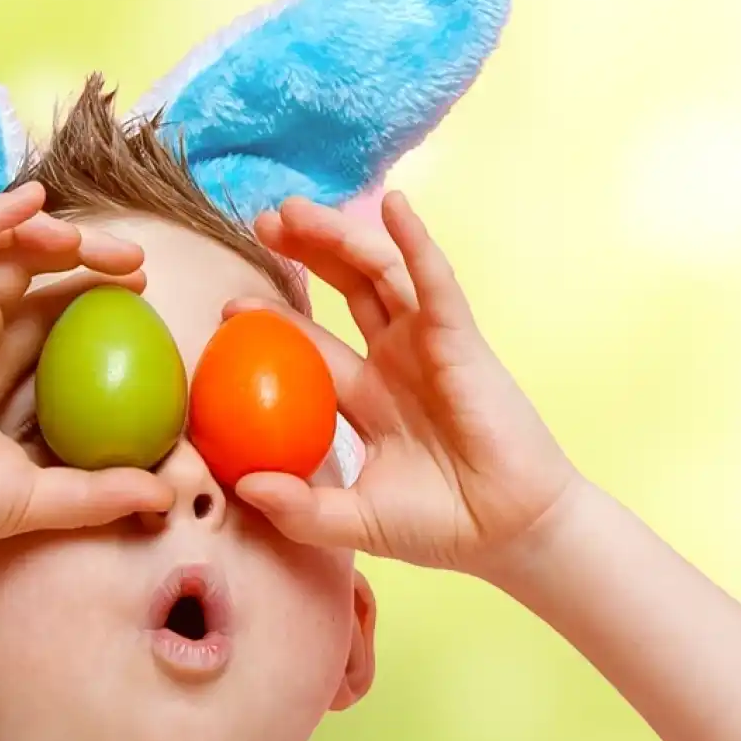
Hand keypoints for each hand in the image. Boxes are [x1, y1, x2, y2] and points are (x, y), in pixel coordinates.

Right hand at [0, 181, 177, 560]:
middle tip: (135, 264)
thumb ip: (100, 492)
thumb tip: (162, 494)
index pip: (44, 312)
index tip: (139, 290)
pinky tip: (31, 201)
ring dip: (43, 229)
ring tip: (87, 242)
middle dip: (85, 253)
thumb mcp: (42, 498)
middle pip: (30, 269)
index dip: (89, 292)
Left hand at [222, 189, 584, 575]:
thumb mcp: (356, 521)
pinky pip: (434, 284)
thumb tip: (242, 486)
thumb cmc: (443, 527)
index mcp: (370, 398)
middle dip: (306, 253)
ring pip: (379, 275)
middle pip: (346, 291)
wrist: (511, 534)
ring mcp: (429, 346)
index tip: (229, 307)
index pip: (314, 345)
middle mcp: (397, 361)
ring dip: (339, 238)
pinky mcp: (461, 341)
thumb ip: (301, 508)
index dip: (275, 320)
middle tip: (261, 223)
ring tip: (295, 212)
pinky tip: (394, 207)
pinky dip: (415, 244)